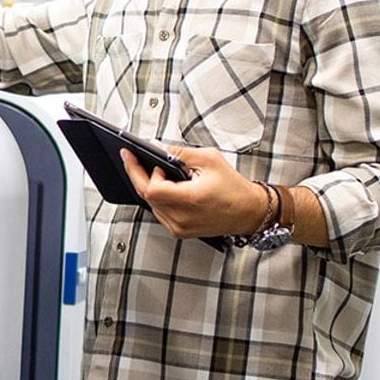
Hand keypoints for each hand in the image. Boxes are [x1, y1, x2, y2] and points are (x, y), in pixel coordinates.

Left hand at [120, 145, 270, 238]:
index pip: (151, 188)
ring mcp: (179, 228)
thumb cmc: (234, 187)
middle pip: (147, 196)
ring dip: (148, 186)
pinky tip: (161, 185)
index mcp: (189, 200)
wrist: (248, 211)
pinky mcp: (180, 232)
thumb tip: (156, 147)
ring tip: (148, 169)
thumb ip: (179, 152)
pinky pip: (160, 212)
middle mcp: (182, 218)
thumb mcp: (208, 159)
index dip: (140, 171)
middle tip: (131, 158)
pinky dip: (157, 198)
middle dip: (138, 175)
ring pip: (151, 204)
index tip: (130, 155)